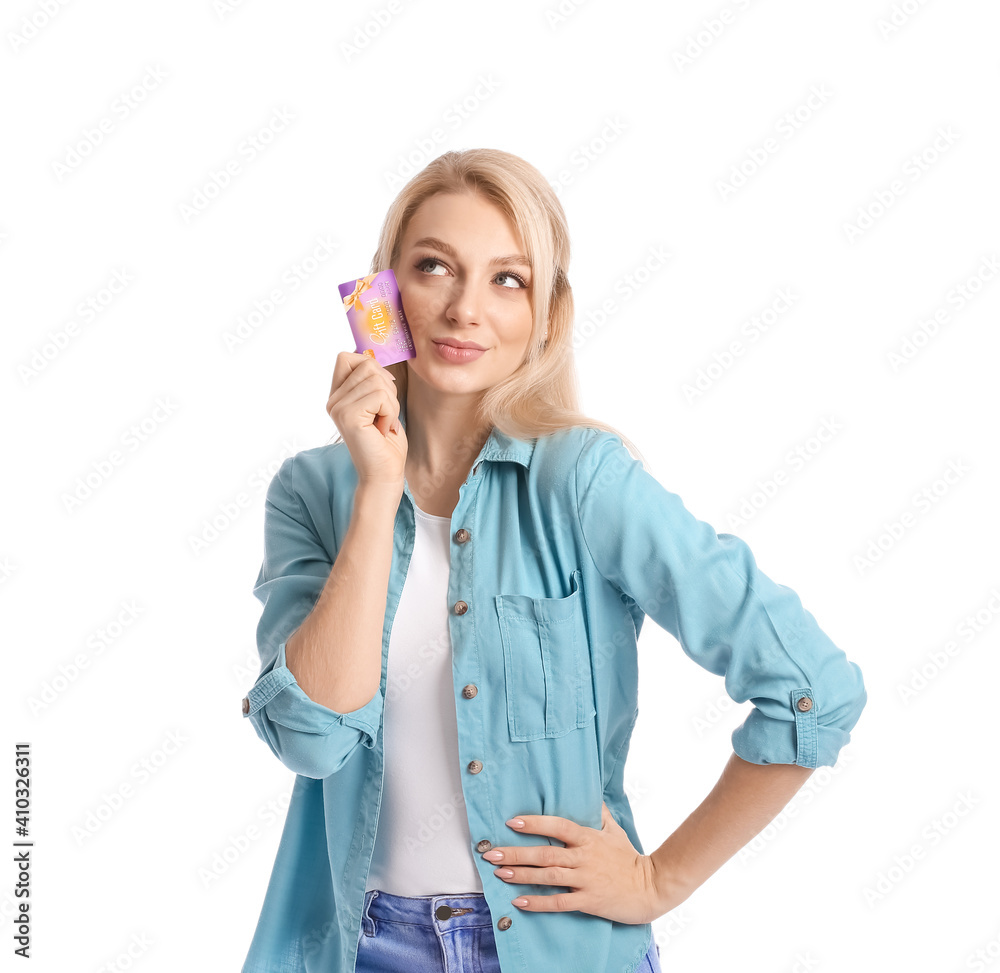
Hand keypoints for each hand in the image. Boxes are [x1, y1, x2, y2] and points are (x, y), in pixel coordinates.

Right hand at [326, 352, 406, 487]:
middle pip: (367, 365)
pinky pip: (381, 396)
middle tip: (384, 415)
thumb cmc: (386, 443)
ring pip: (377, 380)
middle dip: (388, 389)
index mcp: (337, 396)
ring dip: (391, 403)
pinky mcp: (348, 416)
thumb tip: (374, 356)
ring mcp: (338, 407)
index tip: (381, 394)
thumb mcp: (380, 404)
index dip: (370, 367)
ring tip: (383, 424)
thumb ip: (372, 380)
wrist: (384, 475)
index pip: (347, 357)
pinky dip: (391, 412)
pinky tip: (382, 429)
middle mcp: (333, 400)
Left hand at [481, 801, 667, 924]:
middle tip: (491, 852)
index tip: (512, 821)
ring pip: (548, 877)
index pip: (558, 826)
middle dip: (516, 853)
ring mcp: (585, 880)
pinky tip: (519, 902)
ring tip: (499, 872)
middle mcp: (584, 858)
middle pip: (545, 854)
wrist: (651, 888)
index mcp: (589, 838)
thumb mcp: (615, 830)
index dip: (535, 823)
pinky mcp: (588, 901)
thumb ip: (599, 813)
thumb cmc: (630, 858)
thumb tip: (590, 794)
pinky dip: (538, 903)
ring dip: (521, 875)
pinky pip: (559, 903)